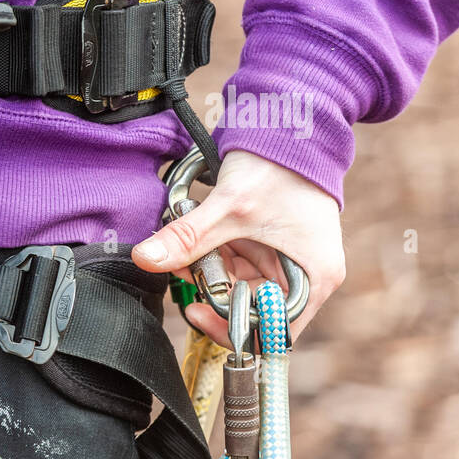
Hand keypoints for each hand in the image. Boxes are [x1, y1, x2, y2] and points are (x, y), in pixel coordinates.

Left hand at [132, 150, 344, 346]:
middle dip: (212, 293)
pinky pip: (236, 264)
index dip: (234, 329)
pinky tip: (196, 243)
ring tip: (185, 252)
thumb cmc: (280, 166)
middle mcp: (306, 276)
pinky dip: (213, 256)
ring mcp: (286, 261)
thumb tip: (145, 259)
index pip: (273, 332)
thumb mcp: (229, 206)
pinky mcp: (269, 247)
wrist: (293, 125)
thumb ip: (188, 237)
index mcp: (314, 278)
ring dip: (208, 273)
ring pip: (239, 286)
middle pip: (251, 309)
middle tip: (183, 272)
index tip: (199, 312)